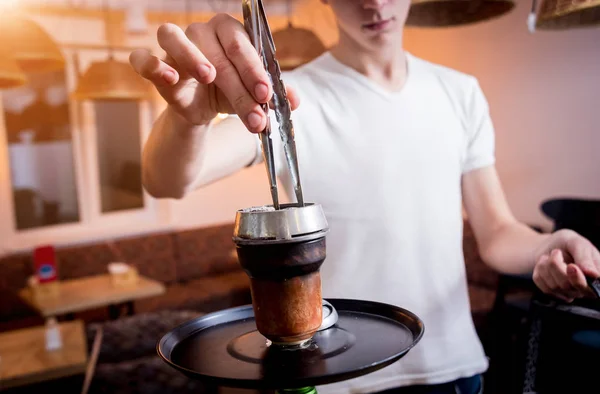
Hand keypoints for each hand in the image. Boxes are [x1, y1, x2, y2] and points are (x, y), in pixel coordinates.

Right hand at [129, 14, 299, 129]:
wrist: (203, 110)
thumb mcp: (254, 95)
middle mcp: (200, 32)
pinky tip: (171, 79)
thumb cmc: (230, 92)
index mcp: (228, 31)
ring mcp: (174, 46)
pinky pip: (143, 58)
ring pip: (174, 38)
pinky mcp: (154, 64)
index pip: (241, 44)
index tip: (266, 94)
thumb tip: (294, 101)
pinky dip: (153, 65)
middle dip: (238, 88)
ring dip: (191, 56)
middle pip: (217, 53)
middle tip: (254, 115)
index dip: (255, 69)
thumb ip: (274, 95)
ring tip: (209, 78)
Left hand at [533, 229, 599, 301]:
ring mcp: (568, 293)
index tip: (571, 266)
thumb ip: (585, 257)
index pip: (591, 288)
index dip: (578, 279)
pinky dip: (539, 270)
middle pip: (567, 286)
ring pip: (553, 285)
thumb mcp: (577, 243)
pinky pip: (541, 284)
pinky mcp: (552, 292)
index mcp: (596, 278)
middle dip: (557, 266)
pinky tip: (545, 263)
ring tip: (551, 255)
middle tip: (556, 252)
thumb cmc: (568, 244)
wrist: (552, 246)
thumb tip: (593, 274)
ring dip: (546, 265)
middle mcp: (584, 289)